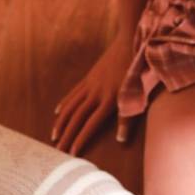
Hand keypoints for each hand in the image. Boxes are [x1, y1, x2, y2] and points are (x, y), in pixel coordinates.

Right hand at [50, 33, 134, 155]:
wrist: (130, 40)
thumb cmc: (139, 68)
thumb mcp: (139, 93)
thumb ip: (129, 116)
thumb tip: (121, 139)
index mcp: (109, 99)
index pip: (90, 124)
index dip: (81, 139)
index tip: (72, 154)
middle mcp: (96, 93)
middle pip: (77, 118)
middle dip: (67, 135)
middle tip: (57, 150)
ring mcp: (91, 84)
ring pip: (72, 106)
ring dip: (62, 122)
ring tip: (55, 135)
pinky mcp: (90, 77)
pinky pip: (74, 93)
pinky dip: (65, 103)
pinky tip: (58, 112)